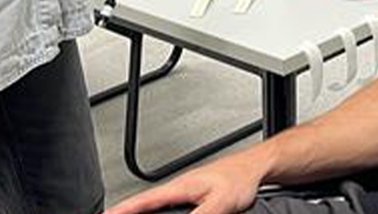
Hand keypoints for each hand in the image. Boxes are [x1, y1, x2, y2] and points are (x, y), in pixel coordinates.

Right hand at [105, 153, 262, 213]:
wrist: (254, 168)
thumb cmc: (239, 177)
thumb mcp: (220, 202)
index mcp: (180, 187)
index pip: (144, 201)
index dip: (123, 210)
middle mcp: (180, 189)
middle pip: (145, 204)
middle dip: (127, 211)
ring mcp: (186, 194)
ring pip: (156, 207)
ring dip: (140, 212)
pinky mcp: (195, 199)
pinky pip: (169, 209)